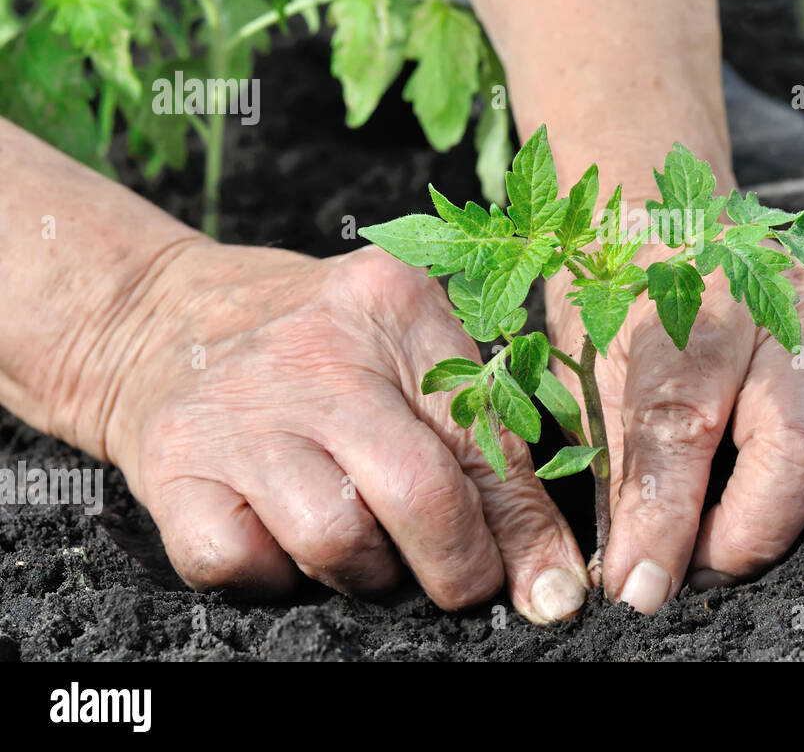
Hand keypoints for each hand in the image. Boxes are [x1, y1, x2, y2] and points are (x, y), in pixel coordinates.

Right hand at [102, 242, 588, 621]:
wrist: (162, 315)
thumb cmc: (314, 344)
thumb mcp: (407, 351)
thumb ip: (483, 441)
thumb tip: (548, 575)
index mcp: (396, 304)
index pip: (486, 437)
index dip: (525, 530)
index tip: (549, 590)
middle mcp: (316, 351)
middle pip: (418, 493)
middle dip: (457, 566)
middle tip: (459, 581)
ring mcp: (238, 408)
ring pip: (335, 541)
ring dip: (363, 572)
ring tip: (360, 541)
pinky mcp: (171, 463)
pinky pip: (238, 563)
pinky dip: (271, 576)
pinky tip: (280, 536)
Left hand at [545, 245, 803, 613]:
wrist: (688, 227)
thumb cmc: (635, 300)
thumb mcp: (599, 369)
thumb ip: (626, 468)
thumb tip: (638, 578)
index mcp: (697, 291)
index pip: (685, 418)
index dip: (664, 518)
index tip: (641, 586)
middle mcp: (790, 297)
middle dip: (752, 533)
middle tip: (699, 566)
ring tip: (749, 519)